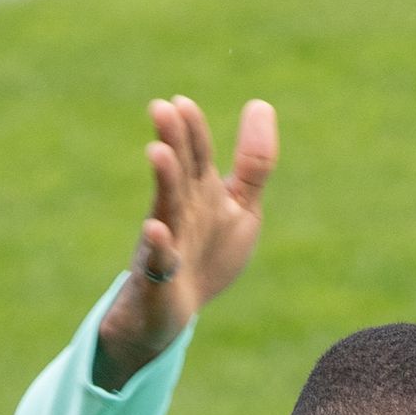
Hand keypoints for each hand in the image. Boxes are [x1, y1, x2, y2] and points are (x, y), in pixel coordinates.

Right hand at [93, 94, 278, 389]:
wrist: (175, 311)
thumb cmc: (209, 254)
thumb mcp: (241, 206)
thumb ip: (254, 163)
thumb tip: (260, 103)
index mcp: (200, 190)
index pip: (197, 152)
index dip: (193, 129)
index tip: (182, 103)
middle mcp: (181, 209)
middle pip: (179, 170)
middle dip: (173, 141)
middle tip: (162, 109)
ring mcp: (169, 241)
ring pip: (166, 206)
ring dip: (164, 179)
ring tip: (157, 152)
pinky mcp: (160, 276)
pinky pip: (159, 259)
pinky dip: (157, 245)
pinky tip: (155, 230)